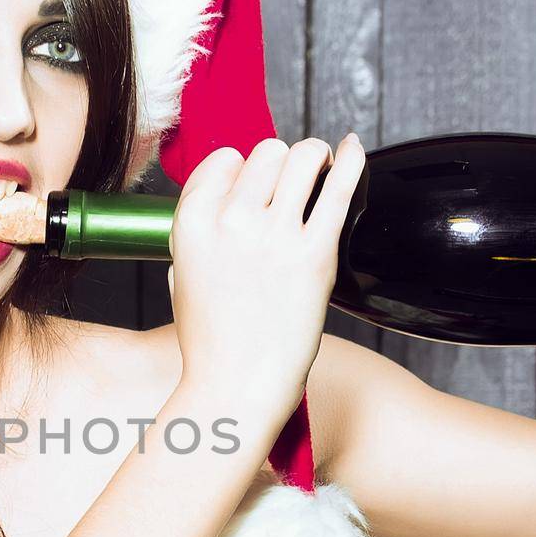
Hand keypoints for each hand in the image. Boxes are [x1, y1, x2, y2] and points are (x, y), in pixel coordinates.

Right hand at [167, 132, 367, 431]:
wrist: (236, 387)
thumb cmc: (212, 339)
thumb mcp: (182, 274)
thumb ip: (201, 229)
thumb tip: (233, 189)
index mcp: (190, 223)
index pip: (224, 159)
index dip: (243, 171)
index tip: (254, 191)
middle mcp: (231, 221)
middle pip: (268, 152)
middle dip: (281, 165)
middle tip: (289, 191)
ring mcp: (276, 236)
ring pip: (304, 156)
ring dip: (314, 159)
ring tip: (319, 172)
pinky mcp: (317, 254)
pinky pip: (340, 187)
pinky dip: (351, 160)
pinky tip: (353, 149)